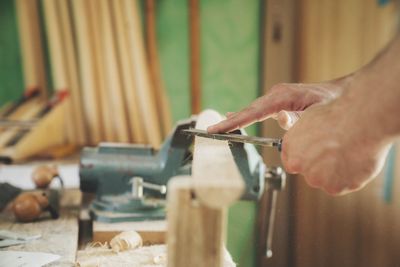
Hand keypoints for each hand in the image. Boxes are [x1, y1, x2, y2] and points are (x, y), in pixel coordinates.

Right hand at [207, 77, 350, 132]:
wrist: (342, 93)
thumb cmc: (333, 103)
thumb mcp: (317, 114)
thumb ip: (299, 120)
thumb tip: (282, 120)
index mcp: (282, 96)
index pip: (253, 112)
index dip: (234, 122)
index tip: (218, 129)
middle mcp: (276, 95)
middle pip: (248, 111)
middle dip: (229, 122)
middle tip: (211, 131)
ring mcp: (277, 97)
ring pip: (252, 111)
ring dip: (236, 120)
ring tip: (218, 129)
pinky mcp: (279, 101)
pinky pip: (259, 111)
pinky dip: (246, 116)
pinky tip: (233, 118)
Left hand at [281, 99, 390, 194]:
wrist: (360, 121)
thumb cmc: (337, 115)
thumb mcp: (310, 119)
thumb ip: (303, 136)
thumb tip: (304, 140)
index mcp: (290, 147)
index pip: (292, 163)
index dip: (305, 160)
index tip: (316, 157)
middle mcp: (299, 165)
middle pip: (310, 173)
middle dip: (321, 167)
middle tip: (337, 153)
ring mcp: (316, 178)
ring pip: (326, 181)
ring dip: (336, 173)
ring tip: (349, 153)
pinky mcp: (334, 187)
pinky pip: (343, 185)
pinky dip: (350, 177)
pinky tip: (355, 161)